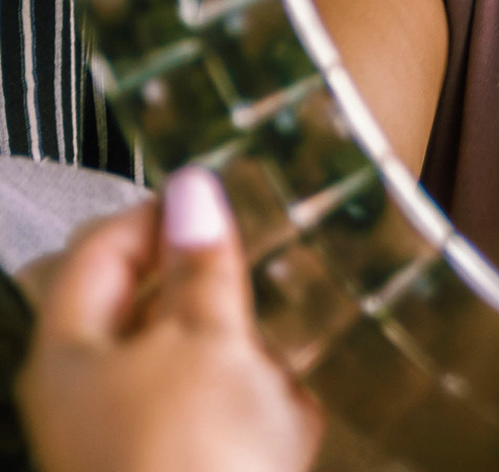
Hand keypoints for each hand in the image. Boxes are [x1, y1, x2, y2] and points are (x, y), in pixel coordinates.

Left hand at [17, 170, 321, 471]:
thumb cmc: (189, 460)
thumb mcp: (207, 337)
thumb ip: (203, 263)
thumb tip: (194, 190)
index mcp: (69, 352)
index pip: (103, 245)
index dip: (163, 210)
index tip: (229, 194)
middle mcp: (87, 395)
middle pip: (151, 307)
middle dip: (217, 288)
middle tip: (272, 260)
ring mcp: (131, 439)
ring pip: (194, 362)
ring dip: (248, 348)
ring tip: (294, 342)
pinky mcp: (179, 469)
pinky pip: (221, 417)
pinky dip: (259, 404)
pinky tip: (293, 409)